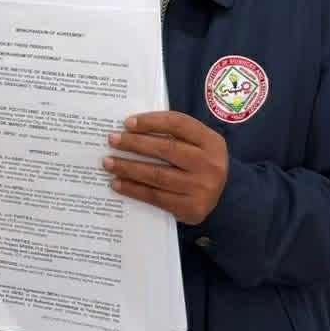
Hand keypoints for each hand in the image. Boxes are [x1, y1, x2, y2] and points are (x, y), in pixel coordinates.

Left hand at [105, 110, 228, 224]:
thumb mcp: (198, 145)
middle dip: (135, 144)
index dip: (151, 121)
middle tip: (112, 140)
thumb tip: (131, 128)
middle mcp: (210, 164)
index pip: (178, 124)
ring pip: (157, 175)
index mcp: (212, 142)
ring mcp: (202, 188)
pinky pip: (155, 197)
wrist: (221, 198)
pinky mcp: (191, 208)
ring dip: (128, 168)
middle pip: (166, 149)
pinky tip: (117, 183)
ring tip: (108, 162)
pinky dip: (133, 189)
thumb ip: (174, 134)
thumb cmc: (199, 164)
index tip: (127, 123)